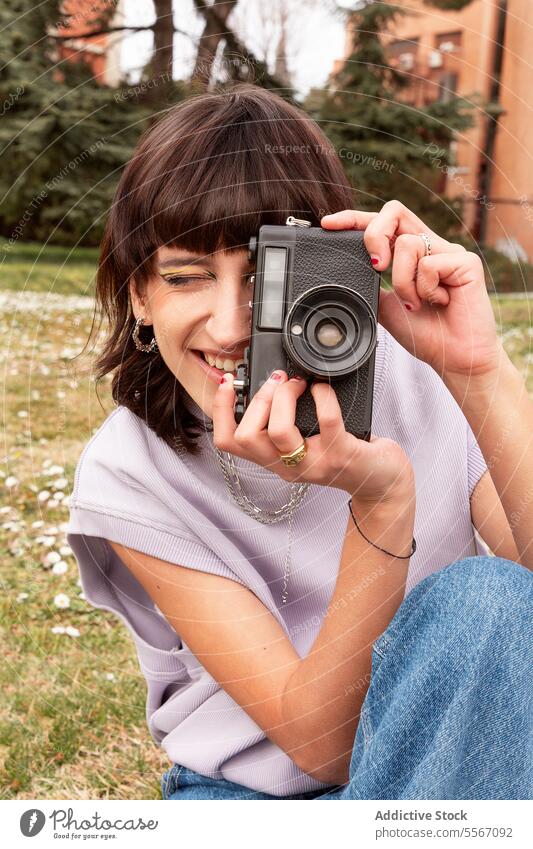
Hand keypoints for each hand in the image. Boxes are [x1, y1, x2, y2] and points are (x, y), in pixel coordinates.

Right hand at [212, 369, 413, 501]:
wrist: (381, 482)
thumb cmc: (344, 457)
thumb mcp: (304, 444)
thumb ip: (284, 424)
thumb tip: (269, 382)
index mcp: (274, 462)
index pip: (229, 443)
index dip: (220, 411)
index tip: (228, 383)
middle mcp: (288, 468)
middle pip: (247, 437)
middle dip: (259, 399)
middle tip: (279, 382)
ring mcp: (314, 463)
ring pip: (278, 431)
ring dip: (285, 398)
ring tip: (298, 384)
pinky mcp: (342, 455)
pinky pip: (327, 420)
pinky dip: (324, 396)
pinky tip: (324, 388)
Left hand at [322, 201, 502, 379]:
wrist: (454, 359)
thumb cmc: (426, 335)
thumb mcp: (386, 307)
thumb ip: (372, 285)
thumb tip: (349, 270)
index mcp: (413, 255)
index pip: (384, 223)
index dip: (355, 218)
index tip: (328, 224)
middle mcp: (431, 247)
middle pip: (395, 212)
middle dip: (375, 234)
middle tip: (376, 266)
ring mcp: (450, 252)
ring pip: (408, 244)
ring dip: (403, 282)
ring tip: (417, 303)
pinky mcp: (467, 262)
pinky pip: (430, 264)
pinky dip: (425, 289)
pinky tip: (439, 302)